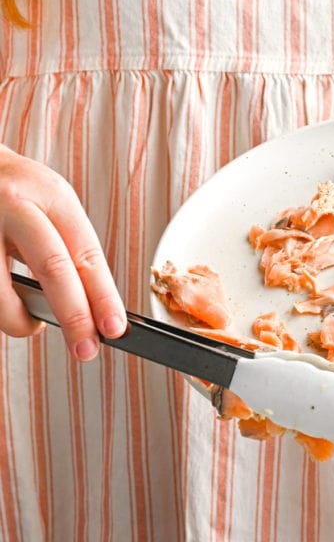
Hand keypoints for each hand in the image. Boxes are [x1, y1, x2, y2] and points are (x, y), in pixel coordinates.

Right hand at [0, 144, 125, 360]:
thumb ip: (67, 251)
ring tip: (27, 323)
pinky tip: (7, 304)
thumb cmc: (13, 193)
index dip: (103, 296)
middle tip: (85, 348)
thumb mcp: (48, 207)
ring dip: (20, 319)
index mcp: (49, 193)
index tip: (113, 328)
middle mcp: (15, 201)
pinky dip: (3, 308)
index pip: (85, 252)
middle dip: (74, 316)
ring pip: (4, 291)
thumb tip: (91, 311)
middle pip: (53, 267)